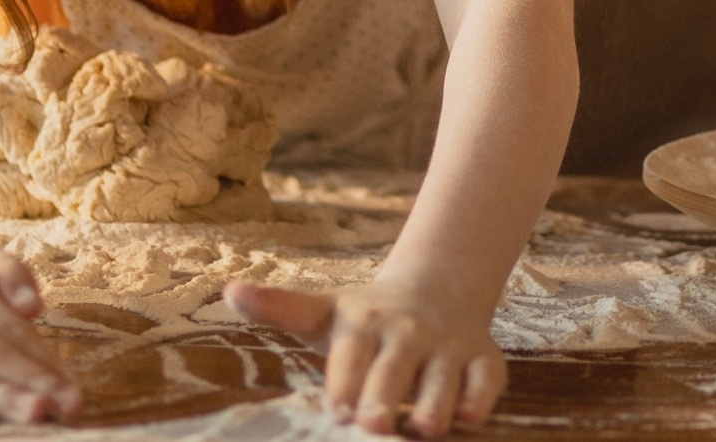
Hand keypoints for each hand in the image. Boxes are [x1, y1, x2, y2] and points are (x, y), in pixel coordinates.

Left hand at [230, 276, 503, 437]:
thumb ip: (279, 307)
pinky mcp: (482, 357)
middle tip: (371, 424)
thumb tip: (229, 290)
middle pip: (395, 366)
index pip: (351, 352)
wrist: (437, 287)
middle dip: (384, 396)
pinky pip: (486, 377)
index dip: (345, 380)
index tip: (337, 408)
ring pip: (444, 374)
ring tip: (423, 428)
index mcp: (364, 324)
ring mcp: (447, 344)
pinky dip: (479, 396)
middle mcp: (407, 332)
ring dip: (434, 401)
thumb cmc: (366, 319)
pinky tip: (467, 416)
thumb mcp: (323, 312)